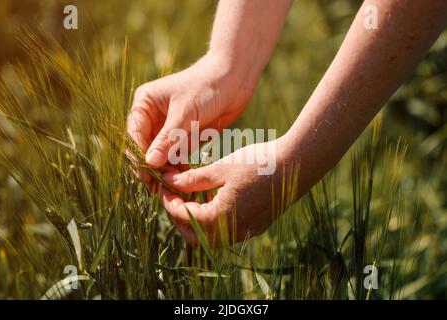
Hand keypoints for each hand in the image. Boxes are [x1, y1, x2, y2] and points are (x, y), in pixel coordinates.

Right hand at [127, 51, 255, 176]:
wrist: (235, 78)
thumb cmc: (207, 87)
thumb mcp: (185, 114)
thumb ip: (168, 139)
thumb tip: (149, 163)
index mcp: (145, 104)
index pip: (135, 135)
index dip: (139, 157)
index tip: (147, 177)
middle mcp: (153, 116)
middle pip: (146, 148)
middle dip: (152, 168)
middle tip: (158, 188)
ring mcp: (169, 127)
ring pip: (161, 155)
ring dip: (166, 170)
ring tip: (172, 187)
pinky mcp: (184, 135)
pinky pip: (177, 156)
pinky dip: (179, 167)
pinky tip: (184, 179)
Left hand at [161, 136, 296, 244]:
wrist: (297, 165)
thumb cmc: (257, 163)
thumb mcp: (220, 168)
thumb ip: (192, 179)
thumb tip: (168, 181)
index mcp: (220, 218)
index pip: (183, 217)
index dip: (169, 201)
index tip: (164, 186)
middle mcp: (232, 232)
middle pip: (195, 235)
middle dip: (180, 217)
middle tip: (175, 195)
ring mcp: (246, 231)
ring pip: (212, 235)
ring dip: (198, 219)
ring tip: (194, 194)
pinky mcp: (256, 227)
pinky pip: (228, 230)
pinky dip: (215, 219)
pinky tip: (215, 197)